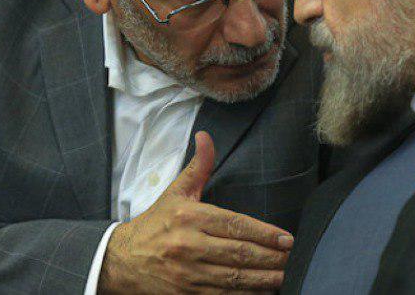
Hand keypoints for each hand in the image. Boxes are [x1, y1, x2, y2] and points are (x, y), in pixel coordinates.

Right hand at [98, 132, 293, 293]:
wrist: (121, 260)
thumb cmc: (156, 222)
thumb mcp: (176, 191)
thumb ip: (198, 166)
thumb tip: (206, 136)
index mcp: (189, 217)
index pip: (234, 225)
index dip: (264, 233)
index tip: (286, 238)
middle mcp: (188, 245)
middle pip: (238, 253)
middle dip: (270, 257)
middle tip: (293, 257)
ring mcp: (187, 273)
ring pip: (233, 278)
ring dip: (263, 279)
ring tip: (285, 275)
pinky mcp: (186, 293)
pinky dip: (245, 294)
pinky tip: (263, 291)